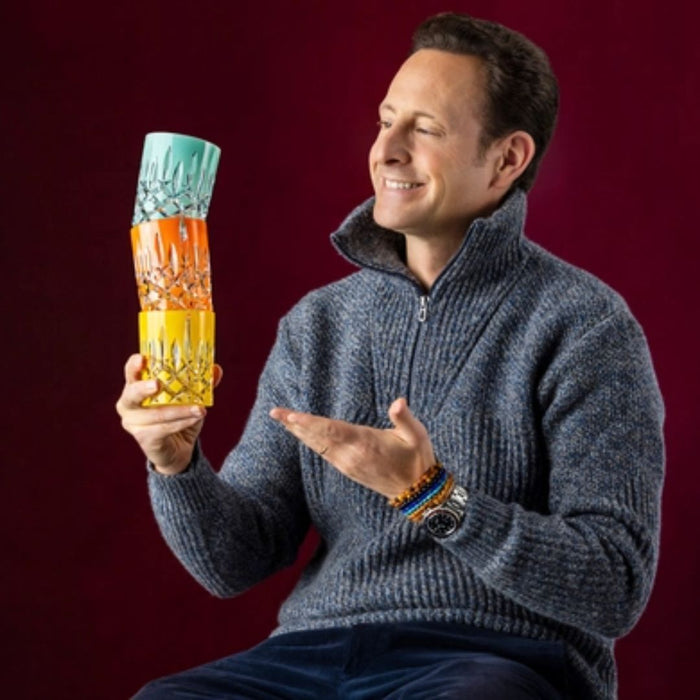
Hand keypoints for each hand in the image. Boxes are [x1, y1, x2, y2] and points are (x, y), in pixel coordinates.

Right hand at [116, 354, 222, 474]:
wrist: (178, 450)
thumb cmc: (179, 417)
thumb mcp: (190, 398)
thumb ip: (201, 383)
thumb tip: (216, 369)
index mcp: (137, 388)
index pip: (131, 373)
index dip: (134, 365)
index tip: (142, 358)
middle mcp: (129, 404)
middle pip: (131, 394)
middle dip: (143, 388)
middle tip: (157, 384)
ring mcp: (133, 423)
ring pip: (156, 414)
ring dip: (180, 410)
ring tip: (200, 409)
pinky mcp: (144, 438)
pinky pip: (163, 429)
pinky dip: (181, 423)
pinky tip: (195, 419)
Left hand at [269, 398, 434, 498]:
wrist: (417, 491)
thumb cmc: (417, 458)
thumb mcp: (417, 435)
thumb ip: (405, 418)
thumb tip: (398, 402)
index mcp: (365, 444)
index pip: (331, 430)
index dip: (310, 423)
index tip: (291, 416)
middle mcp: (351, 456)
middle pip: (317, 437)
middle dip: (295, 425)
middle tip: (275, 412)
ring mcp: (347, 464)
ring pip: (317, 446)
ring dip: (299, 433)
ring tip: (282, 419)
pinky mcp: (347, 469)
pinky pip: (323, 453)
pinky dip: (310, 442)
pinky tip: (302, 435)